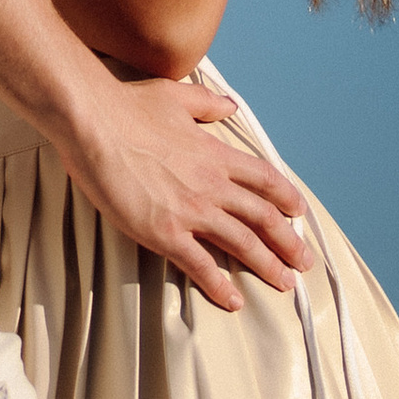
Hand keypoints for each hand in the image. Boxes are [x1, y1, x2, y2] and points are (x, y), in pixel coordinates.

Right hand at [61, 74, 308, 313]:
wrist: (95, 124)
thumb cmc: (129, 107)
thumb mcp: (177, 96)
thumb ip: (207, 105)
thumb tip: (230, 107)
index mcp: (215, 153)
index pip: (264, 179)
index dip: (287, 197)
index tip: (300, 213)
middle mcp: (211, 184)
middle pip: (262, 216)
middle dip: (287, 241)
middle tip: (303, 261)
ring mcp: (191, 210)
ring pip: (241, 243)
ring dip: (266, 265)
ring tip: (284, 283)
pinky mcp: (165, 233)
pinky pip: (200, 265)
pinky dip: (220, 286)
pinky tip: (233, 302)